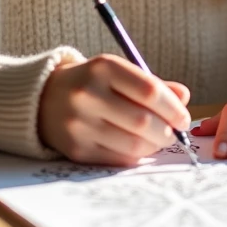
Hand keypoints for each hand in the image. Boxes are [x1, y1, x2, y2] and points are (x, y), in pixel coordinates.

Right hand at [38, 54, 191, 165]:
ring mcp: (79, 124)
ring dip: (155, 146)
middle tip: (175, 132)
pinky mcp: (76, 149)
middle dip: (168, 130)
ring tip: (159, 140)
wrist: (42, 99)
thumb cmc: (92, 84)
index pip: (149, 90)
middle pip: (143, 121)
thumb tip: (183, 97)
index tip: (184, 118)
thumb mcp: (118, 73)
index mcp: (102, 68)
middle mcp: (88, 94)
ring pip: (133, 144)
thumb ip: (152, 84)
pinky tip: (139, 147)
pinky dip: (137, 156)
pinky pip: (119, 158)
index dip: (173, 108)